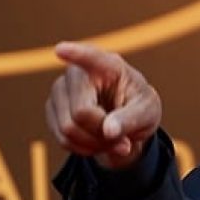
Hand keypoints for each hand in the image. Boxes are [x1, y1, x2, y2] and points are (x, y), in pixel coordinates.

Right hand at [45, 41, 161, 169]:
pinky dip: (82, 149)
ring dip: (93, 144)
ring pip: (68, 129)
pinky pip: (62, 139)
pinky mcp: (51, 108)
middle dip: (102, 134)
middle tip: (123, 141)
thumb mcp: (147, 113)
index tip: (61, 50)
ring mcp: (59, 89)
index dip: (75, 55)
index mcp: (107, 65)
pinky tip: (95, 142)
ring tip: (111, 140)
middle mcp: (77, 72)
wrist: (126, 119)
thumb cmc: (139, 108)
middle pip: (81, 113)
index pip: (90, 58)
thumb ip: (130, 120)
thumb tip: (108, 131)